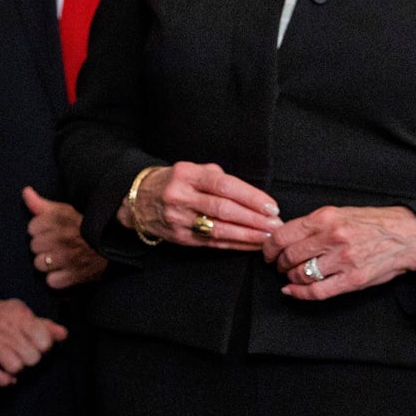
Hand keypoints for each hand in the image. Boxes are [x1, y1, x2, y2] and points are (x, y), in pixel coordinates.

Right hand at [0, 298, 66, 388]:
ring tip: (13, 360)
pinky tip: (7, 377)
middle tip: (24, 352)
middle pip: (32, 358)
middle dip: (31, 358)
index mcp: (17, 317)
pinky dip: (3, 380)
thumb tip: (64, 334)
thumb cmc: (0, 315)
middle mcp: (3, 329)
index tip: (38, 343)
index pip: (43, 341)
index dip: (44, 346)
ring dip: (17, 367)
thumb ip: (45, 325)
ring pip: (15, 367)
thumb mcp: (22, 313)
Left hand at [23, 187, 107, 288]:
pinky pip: (52, 281)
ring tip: (59, 259)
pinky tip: (65, 272)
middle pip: (34, 246)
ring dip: (48, 264)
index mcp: (60, 218)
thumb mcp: (66, 211)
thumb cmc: (86, 227)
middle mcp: (63, 237)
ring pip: (39, 264)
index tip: (50, 231)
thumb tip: (26, 192)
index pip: (31, 228)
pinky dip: (58, 279)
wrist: (115, 245)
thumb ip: (42, 204)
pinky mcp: (75, 276)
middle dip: (43, 247)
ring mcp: (69, 257)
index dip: (39, 230)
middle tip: (57, 246)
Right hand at [119, 162, 278, 247]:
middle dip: (253, 219)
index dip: (251, 197)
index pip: (224, 186)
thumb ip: (219, 179)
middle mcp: (180, 197)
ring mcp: (178, 219)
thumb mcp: (193, 170)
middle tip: (275, 224)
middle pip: (223, 209)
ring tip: (268, 237)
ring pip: (219, 229)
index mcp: (187, 175)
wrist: (139, 200)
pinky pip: (212, 242)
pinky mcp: (180, 237)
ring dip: (248, 235)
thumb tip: (254, 197)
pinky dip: (235, 244)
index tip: (271, 206)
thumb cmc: (175, 182)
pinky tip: (251, 244)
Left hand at [265, 205, 415, 300]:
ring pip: (300, 274)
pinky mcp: (353, 279)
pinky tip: (292, 291)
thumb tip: (284, 236)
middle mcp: (333, 237)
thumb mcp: (341, 213)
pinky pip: (317, 291)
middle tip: (278, 265)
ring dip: (290, 277)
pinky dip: (299, 293)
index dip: (268, 247)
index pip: (283, 235)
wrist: (408, 235)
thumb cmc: (373, 224)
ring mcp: (343, 260)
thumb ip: (314, 224)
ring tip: (292, 275)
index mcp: (326, 218)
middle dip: (278, 264)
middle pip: (289, 256)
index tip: (267, 252)